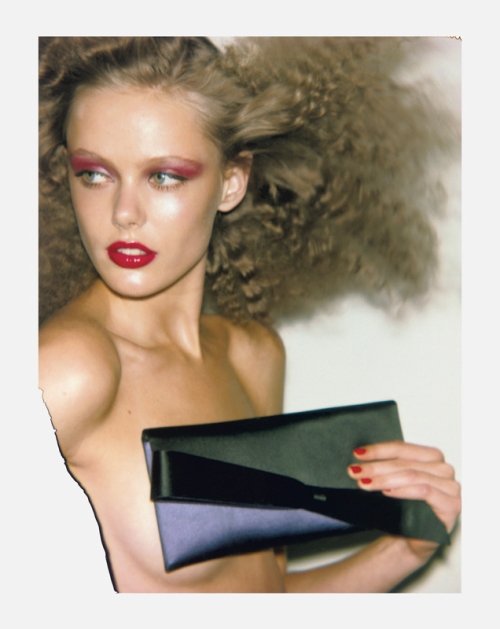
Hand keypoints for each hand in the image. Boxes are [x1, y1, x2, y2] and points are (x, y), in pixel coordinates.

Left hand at [347, 440, 460, 560]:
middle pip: (405, 462)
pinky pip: (425, 491)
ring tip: (365, 483)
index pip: (402, 448)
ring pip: (413, 475)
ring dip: (385, 479)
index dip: (378, 450)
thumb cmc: (405, 509)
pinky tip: (387, 492)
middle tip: (356, 471)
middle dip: (376, 467)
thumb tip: (361, 455)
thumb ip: (386, 466)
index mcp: (431, 457)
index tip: (358, 453)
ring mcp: (451, 486)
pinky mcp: (452, 504)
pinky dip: (403, 490)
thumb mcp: (394, 482)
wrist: (412, 538)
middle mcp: (443, 469)